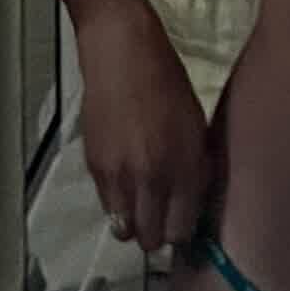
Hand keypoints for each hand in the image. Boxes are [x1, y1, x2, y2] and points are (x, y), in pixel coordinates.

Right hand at [74, 3, 211, 256]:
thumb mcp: (196, 124)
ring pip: (125, 230)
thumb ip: (194, 168)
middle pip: (152, 239)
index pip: (182, 229)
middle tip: (162, 215)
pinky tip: (124, 180)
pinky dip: (116, 202)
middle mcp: (152, 176)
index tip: (182, 222)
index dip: (183, 231)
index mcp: (184, 164)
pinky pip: (106, 206)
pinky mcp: (94, 166)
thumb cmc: (167, 80)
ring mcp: (119, 174)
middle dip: (159, 234)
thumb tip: (191, 200)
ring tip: (141, 201)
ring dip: (135, 222)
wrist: (121, 51)